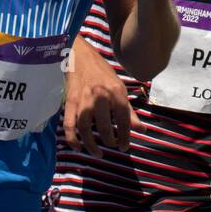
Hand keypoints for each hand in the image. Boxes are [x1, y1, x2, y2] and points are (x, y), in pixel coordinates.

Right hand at [63, 36, 141, 156]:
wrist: (80, 57)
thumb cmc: (102, 74)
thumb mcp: (120, 89)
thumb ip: (129, 111)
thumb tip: (141, 129)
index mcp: (115, 92)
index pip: (123, 119)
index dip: (125, 136)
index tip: (125, 146)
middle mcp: (99, 96)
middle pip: (104, 126)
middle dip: (109, 140)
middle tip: (112, 146)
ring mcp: (82, 100)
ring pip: (85, 128)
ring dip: (91, 144)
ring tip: (98, 153)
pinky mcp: (69, 102)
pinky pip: (69, 125)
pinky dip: (72, 139)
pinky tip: (78, 147)